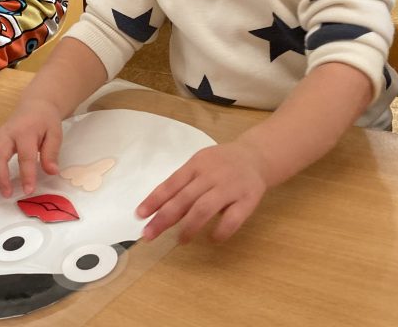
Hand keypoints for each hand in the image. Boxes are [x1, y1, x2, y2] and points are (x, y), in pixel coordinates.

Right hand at [0, 103, 62, 196]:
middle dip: (0, 177)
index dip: (26, 175)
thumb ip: (52, 153)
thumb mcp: (55, 134)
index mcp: (25, 132)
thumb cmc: (46, 121)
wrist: (35, 106)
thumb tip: (52, 172)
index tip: (29, 191)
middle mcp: (7, 134)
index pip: (25, 156)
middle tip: (7, 194)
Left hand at [136, 141, 267, 243]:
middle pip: (184, 198)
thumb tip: (157, 209)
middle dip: (164, 218)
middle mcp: (211, 174)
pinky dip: (221, 231)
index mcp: (196, 165)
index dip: (154, 200)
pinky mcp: (248, 199)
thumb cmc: (221, 164)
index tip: (140, 216)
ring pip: (205, 208)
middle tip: (149, 235)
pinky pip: (233, 219)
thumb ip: (183, 184)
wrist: (256, 156)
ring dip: (189, 226)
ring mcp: (230, 187)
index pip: (171, 184)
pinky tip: (212, 238)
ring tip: (180, 240)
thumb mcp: (200, 165)